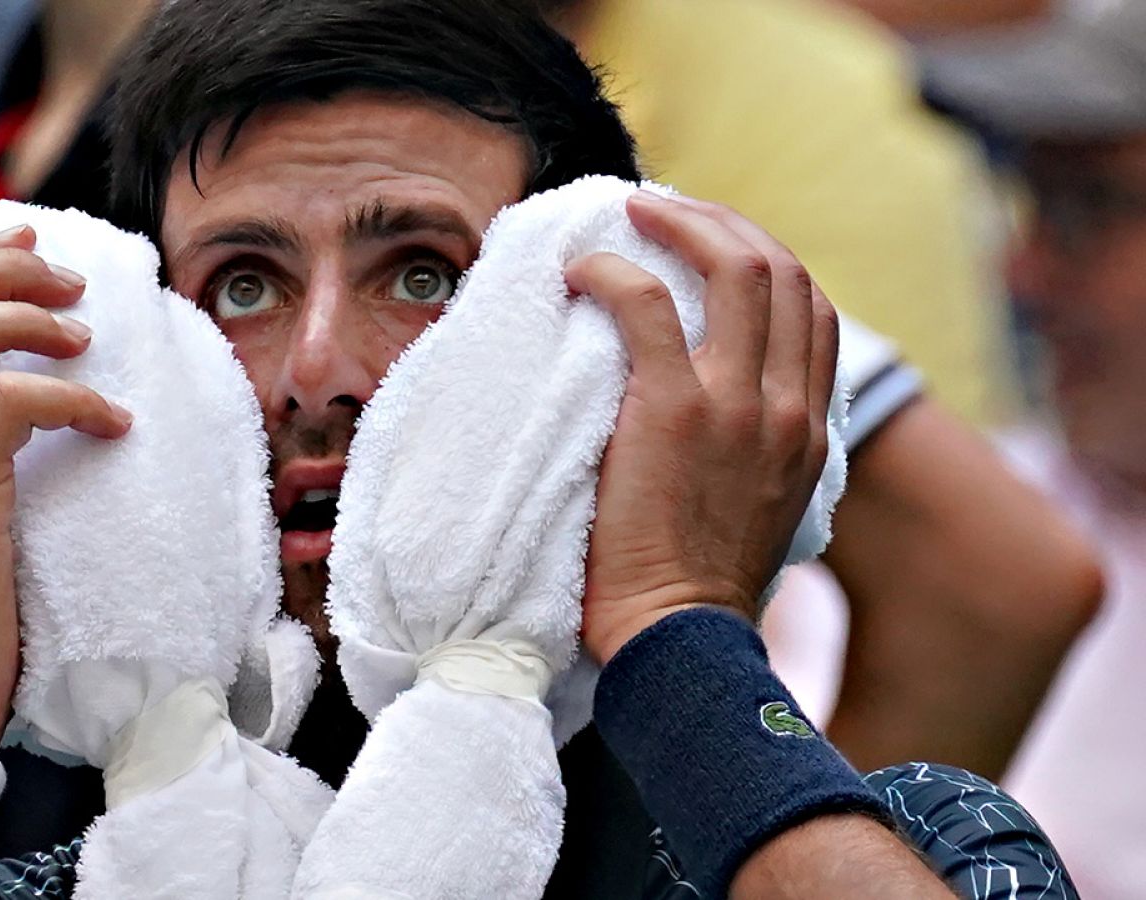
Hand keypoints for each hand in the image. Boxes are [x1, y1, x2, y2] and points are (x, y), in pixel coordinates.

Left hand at [570, 193, 838, 664]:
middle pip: (779, 268)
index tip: (713, 242)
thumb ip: (757, 449)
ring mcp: (737, 403)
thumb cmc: (698, 584)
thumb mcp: (761, 507)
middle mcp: (787, 404)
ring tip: (629, 213)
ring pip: (732, 267)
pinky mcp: (674, 409)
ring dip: (678, 224)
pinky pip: (646, 304)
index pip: (813, 307)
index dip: (763, 256)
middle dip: (722, 222)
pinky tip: (580, 272)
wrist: (680, 638)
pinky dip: (612, 272)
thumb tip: (714, 407)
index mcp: (812, 426)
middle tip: (665, 209)